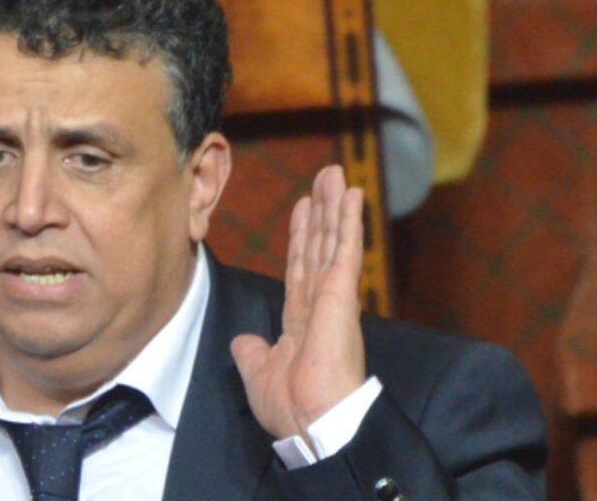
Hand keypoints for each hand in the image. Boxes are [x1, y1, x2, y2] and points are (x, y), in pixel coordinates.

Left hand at [230, 165, 365, 440]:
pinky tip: (352, 194)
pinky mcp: (342, 293)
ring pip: (333, 240)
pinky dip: (348, 220)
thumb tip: (244, 341)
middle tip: (326, 177)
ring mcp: (334, 295)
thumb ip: (253, 353)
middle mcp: (319, 302)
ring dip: (335, 205)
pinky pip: (345, 249)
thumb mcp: (259, 374)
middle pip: (318, 245)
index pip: (300, 267)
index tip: (303, 208)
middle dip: (321, 211)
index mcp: (301, 320)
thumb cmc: (291, 406)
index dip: (302, 237)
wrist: (312, 421)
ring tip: (337, 174)